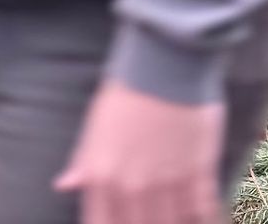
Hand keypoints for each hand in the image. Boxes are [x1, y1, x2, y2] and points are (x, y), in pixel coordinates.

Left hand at [55, 80, 225, 223]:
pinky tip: (201, 216)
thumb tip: (65, 185)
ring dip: (172, 221)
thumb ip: (83, 161)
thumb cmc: (128, 88)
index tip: (120, 219)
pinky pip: (202, 209)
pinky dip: (202, 216)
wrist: (165, 61)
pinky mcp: (199, 171)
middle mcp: (133, 188)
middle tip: (148, 214)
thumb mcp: (95, 124)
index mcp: (102, 177)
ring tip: (174, 216)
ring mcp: (168, 183)